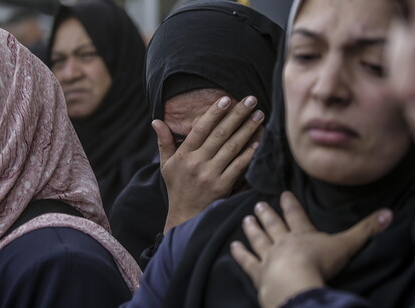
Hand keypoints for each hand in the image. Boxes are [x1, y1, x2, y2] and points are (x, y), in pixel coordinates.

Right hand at [152, 96, 264, 233]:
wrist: (185, 216)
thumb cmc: (177, 187)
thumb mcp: (166, 165)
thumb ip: (164, 142)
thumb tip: (156, 121)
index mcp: (183, 155)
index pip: (200, 129)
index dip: (214, 113)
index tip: (227, 99)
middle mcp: (196, 163)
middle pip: (220, 134)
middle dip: (237, 115)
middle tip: (251, 100)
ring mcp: (210, 174)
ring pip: (232, 147)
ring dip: (247, 129)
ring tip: (259, 115)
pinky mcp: (222, 186)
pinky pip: (238, 166)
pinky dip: (249, 153)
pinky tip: (259, 141)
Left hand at [230, 191, 392, 307]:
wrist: (296, 282)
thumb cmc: (321, 263)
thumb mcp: (347, 244)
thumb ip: (365, 230)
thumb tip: (388, 213)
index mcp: (302, 234)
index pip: (296, 215)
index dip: (291, 204)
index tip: (284, 194)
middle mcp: (283, 242)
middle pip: (274, 225)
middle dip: (267, 214)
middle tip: (257, 205)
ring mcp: (268, 257)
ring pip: (259, 239)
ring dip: (252, 229)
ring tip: (246, 219)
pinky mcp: (259, 273)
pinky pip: (247, 261)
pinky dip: (240, 254)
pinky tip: (232, 246)